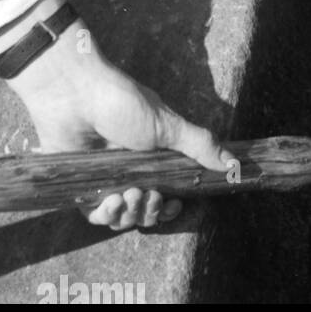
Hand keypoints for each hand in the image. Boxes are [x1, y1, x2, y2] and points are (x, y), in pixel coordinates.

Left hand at [7, 25, 233, 229]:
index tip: (176, 204)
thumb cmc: (123, 104)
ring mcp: (105, 178)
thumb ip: (200, 145)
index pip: (167, 191)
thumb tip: (235, 163)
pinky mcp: (80, 186)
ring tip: (130, 195)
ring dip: (130, 213)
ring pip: (122, 216)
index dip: (172, 204)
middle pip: (145, 208)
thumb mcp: (168, 126)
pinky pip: (95, 215)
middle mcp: (130, 170)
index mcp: (153, 156)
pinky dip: (105, 216)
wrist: (74, 95)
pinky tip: (110, 203)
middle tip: (151, 196)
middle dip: (152, 210)